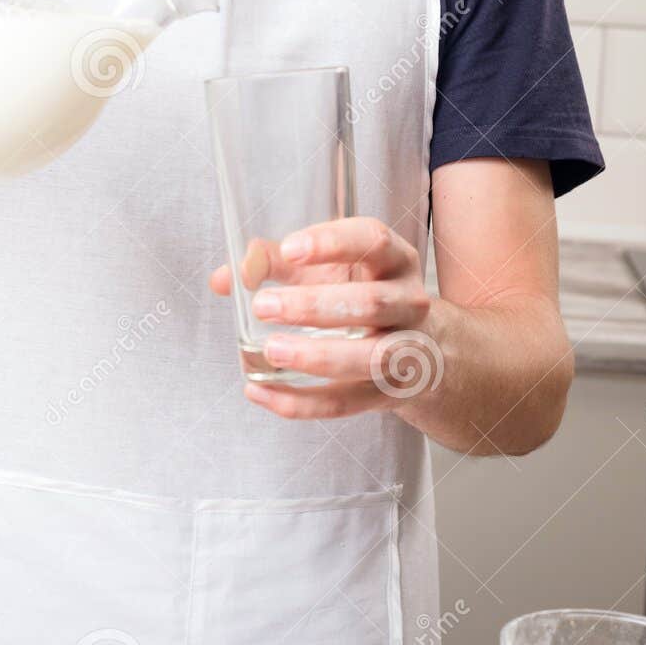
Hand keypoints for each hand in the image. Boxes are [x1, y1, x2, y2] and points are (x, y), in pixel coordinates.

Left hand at [208, 216, 443, 418]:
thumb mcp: (329, 269)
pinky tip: (261, 390)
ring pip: (368, 357)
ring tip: (271, 349)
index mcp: (395, 260)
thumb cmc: (362, 293)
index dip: (332, 243)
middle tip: (264, 305)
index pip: (373, 241)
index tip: (290, 249)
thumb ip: (276, 264)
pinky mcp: (388, 394)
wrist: (419, 346)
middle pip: (371, 302)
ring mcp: (406, 352)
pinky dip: (300, 402)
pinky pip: (345, 403)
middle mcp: (409, 303)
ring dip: (316, 356)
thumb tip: (225, 276)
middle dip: (314, 305)